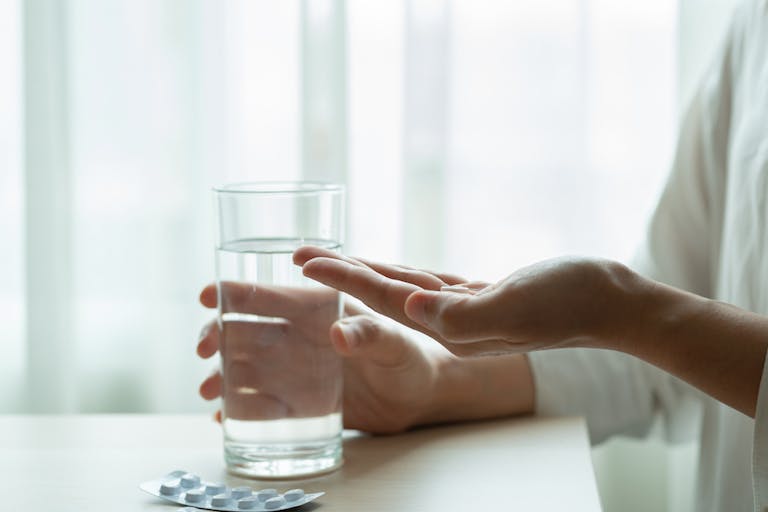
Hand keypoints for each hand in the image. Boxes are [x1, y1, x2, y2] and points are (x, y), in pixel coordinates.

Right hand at [197, 283, 447, 433]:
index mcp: (316, 310)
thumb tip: (339, 335)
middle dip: (216, 335)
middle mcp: (297, 338)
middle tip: (204, 349)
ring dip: (221, 376)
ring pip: (243, 368)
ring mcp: (293, 372)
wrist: (417, 398)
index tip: (208, 296)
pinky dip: (239, 410)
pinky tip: (222, 418)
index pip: (268, 296)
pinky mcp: (298, 404)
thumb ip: (371, 335)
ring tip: (209, 392)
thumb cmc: (409, 357)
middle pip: (244, 331)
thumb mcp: (394, 343)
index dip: (235, 293)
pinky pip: (260, 406)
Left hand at [294, 247, 637, 355]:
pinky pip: (431, 284)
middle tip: (300, 255)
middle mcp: (452, 323)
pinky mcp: (482, 297)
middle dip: (340, 276)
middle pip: (382, 296)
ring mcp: (466, 312)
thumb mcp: (515, 306)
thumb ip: (462, 314)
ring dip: (367, 273)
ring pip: (403, 288)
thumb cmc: (570, 302)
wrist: (611, 303)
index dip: (342, 279)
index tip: (303, 261)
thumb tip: (410, 308)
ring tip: (335, 259)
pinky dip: (405, 274)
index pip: (382, 301)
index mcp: (453, 327)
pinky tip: (392, 270)